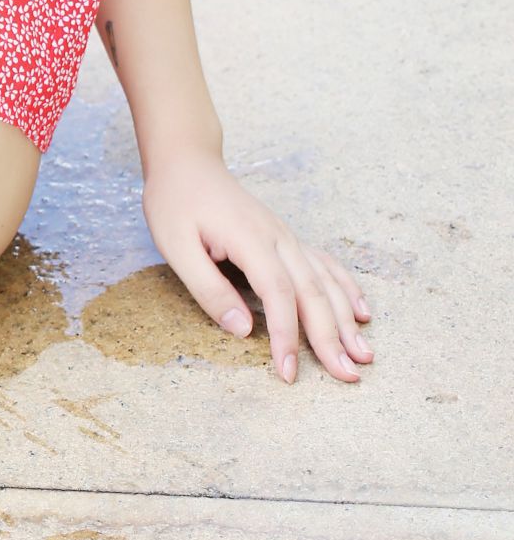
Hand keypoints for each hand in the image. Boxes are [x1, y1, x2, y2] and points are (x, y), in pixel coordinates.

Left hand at [141, 146, 372, 385]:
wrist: (187, 163)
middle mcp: (278, 238)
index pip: (278, 294)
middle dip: (330, 338)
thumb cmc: (176, 202)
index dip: (286, 335)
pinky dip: (345, 289)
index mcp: (250, 240)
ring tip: (364, 355)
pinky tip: (360, 312)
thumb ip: (209, 289)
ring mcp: (286, 237)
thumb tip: (242, 330)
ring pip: (325, 282)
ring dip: (345, 320)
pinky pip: (325, 265)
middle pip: (312, 292)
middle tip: (347, 376)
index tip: (289, 371)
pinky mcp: (286, 238)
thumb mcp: (176, 246)